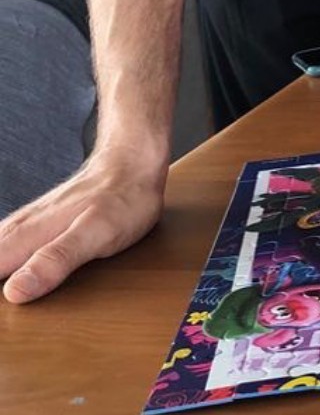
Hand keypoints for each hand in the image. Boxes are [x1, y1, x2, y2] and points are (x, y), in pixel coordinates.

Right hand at [0, 147, 165, 303]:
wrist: (135, 163)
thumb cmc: (123, 198)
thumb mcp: (97, 233)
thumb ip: (57, 259)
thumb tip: (14, 291)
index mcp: (25, 237)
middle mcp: (18, 230)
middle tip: (5, 327)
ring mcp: (27, 226)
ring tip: (7, 306)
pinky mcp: (38, 226)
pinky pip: (6, 248)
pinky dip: (3, 264)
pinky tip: (10, 276)